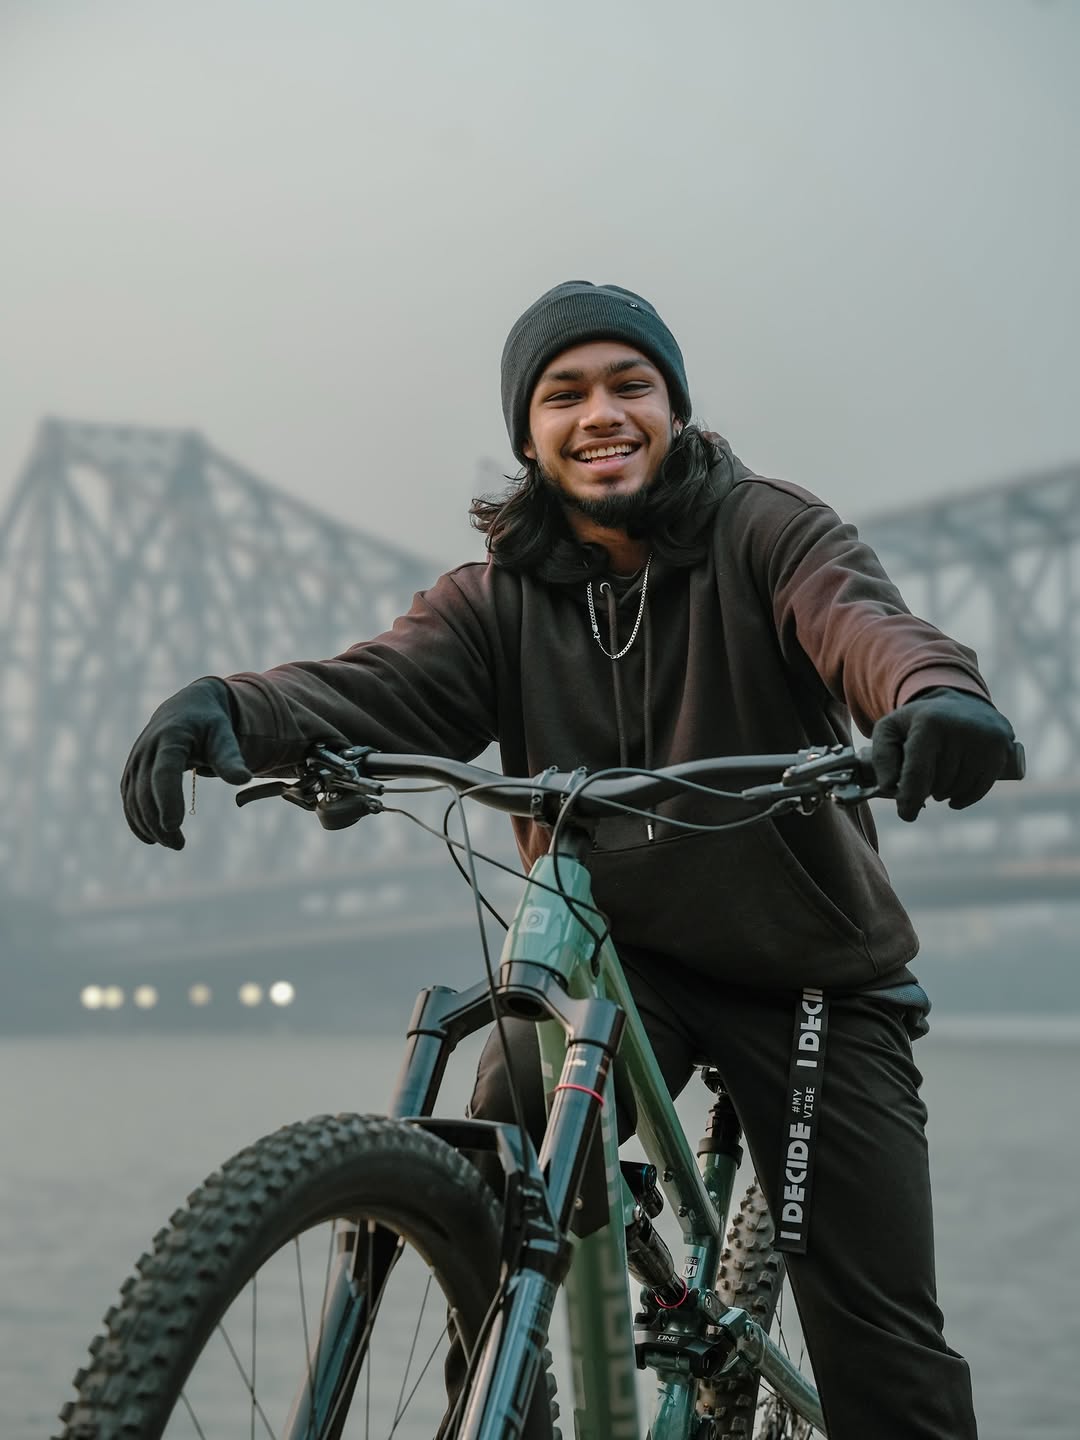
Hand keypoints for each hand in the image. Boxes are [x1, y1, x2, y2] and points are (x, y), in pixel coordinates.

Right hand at [121, 677, 251, 848]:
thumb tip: (243, 779)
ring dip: (148, 825)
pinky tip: (151, 838)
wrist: (185, 708)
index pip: (164, 772)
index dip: (167, 799)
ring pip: (134, 798)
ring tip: (173, 843)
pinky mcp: (132, 771)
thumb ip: (230, 757)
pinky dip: (136, 820)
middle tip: (179, 845)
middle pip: (146, 791)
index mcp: (170, 737)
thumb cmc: (210, 723)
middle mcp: (147, 749)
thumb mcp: (224, 735)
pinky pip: (129, 798)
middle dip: (159, 821)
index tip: (174, 825)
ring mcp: (136, 760)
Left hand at [870, 687, 1014, 822]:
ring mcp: (984, 739)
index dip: (909, 798)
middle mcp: (959, 728)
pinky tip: (954, 797)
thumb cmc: (919, 723)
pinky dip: (964, 798)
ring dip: (944, 793)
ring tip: (938, 778)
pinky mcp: (1001, 749)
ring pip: (958, 789)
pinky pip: (980, 789)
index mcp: (928, 723)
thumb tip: (889, 787)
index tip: (906, 814)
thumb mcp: (890, 730)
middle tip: (922, 780)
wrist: (961, 703)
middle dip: (926, 790)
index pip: (918, 772)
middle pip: (938, 784)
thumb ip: (880, 757)